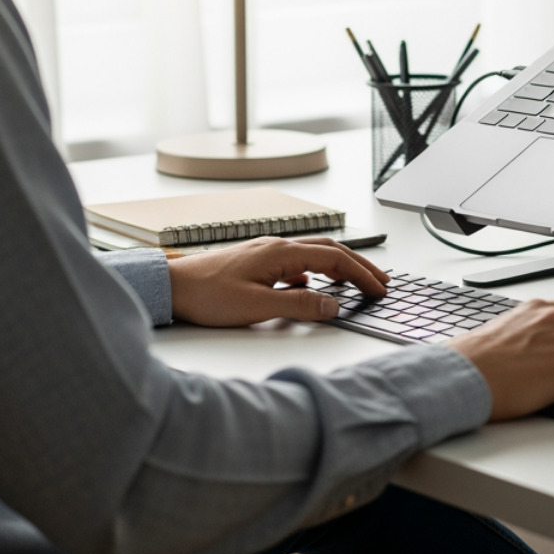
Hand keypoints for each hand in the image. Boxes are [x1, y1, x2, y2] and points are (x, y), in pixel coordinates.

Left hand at [168, 237, 388, 326]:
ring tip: (356, 281)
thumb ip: (299, 306)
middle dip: (359, 266)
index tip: (380, 288)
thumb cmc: (207, 295)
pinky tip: (311, 285)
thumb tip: (333, 306)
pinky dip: (315, 270)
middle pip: (329, 250)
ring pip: (313, 254)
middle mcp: (276, 246)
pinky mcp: (255, 262)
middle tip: (381, 281)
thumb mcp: (258, 307)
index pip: (334, 259)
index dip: (361, 274)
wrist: (171, 287)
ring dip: (338, 266)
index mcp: (281, 253)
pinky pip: (295, 261)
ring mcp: (265, 252)